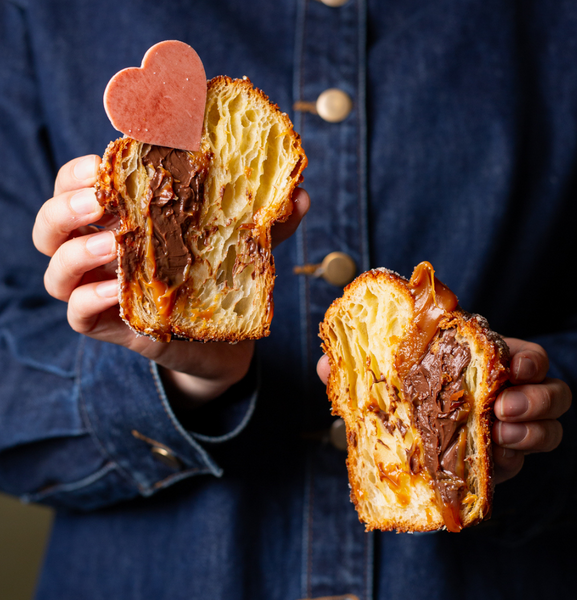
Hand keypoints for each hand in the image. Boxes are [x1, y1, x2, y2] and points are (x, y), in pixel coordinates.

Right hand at [33, 155, 309, 404]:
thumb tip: (301, 194)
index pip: (82, 180)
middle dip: (67, 202)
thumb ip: (267, 221)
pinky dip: (91, 297)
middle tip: (101, 199)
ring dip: (76, 249)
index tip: (110, 156)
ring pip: (55, 264)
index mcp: (126, 215)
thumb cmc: (222, 278)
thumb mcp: (242, 244)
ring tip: (114, 241)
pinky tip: (118, 288)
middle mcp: (103, 246)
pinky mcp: (108, 324)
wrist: (223, 338)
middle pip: (53, 217)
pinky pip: (78, 311)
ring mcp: (99, 285)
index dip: (86, 167)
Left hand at [315, 338, 571, 484]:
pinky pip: (522, 463)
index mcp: (481, 362)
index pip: (521, 354)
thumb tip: (324, 366)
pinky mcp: (501, 458)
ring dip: (531, 434)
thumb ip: (359, 366)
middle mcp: (505, 392)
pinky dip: (510, 465)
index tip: (512, 364)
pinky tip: (489, 467)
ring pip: (548, 428)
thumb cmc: (405, 391)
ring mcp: (507, 427)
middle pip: (548, 391)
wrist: (414, 431)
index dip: (525, 358)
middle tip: (501, 408)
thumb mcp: (385, 374)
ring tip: (498, 439)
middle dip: (534, 398)